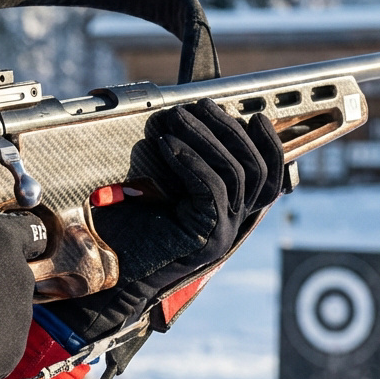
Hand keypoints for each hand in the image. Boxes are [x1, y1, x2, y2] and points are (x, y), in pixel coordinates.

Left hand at [45, 98, 283, 342]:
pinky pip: (213, 189)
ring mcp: (224, 233)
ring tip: (176, 118)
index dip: (269, 144)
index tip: (252, 115)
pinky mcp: (207, 238)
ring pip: (236, 174)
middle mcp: (235, 224)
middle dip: (228, 130)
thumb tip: (189, 119)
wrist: (109, 272)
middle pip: (256, 169)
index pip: (270, 176)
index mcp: (232, 212)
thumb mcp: (162, 186)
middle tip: (198, 106)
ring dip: (206, 138)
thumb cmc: (128, 228)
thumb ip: (184, 163)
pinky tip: (168, 144)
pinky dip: (191, 161)